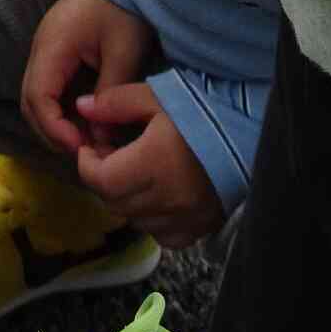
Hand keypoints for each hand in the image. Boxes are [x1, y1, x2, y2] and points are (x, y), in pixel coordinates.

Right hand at [21, 0, 149, 156]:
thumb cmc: (123, 9)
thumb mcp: (123, 52)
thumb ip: (109, 95)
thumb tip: (100, 140)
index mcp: (53, 46)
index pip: (38, 98)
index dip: (55, 129)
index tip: (81, 148)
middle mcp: (41, 49)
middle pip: (30, 101)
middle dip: (51, 131)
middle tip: (82, 151)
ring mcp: (46, 49)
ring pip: (36, 96)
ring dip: (55, 121)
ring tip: (85, 139)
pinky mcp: (56, 50)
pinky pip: (48, 86)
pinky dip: (60, 108)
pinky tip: (84, 119)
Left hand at [72, 83, 224, 247]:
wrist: (248, 132)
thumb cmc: (200, 110)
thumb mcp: (155, 96)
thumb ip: (115, 102)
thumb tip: (82, 107)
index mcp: (152, 164)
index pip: (102, 180)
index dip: (87, 164)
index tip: (89, 147)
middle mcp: (166, 198)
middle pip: (114, 202)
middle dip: (103, 179)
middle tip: (108, 155)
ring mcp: (184, 218)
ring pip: (135, 220)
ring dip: (125, 199)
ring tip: (131, 172)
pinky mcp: (200, 227)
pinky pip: (162, 235)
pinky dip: (151, 219)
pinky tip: (156, 196)